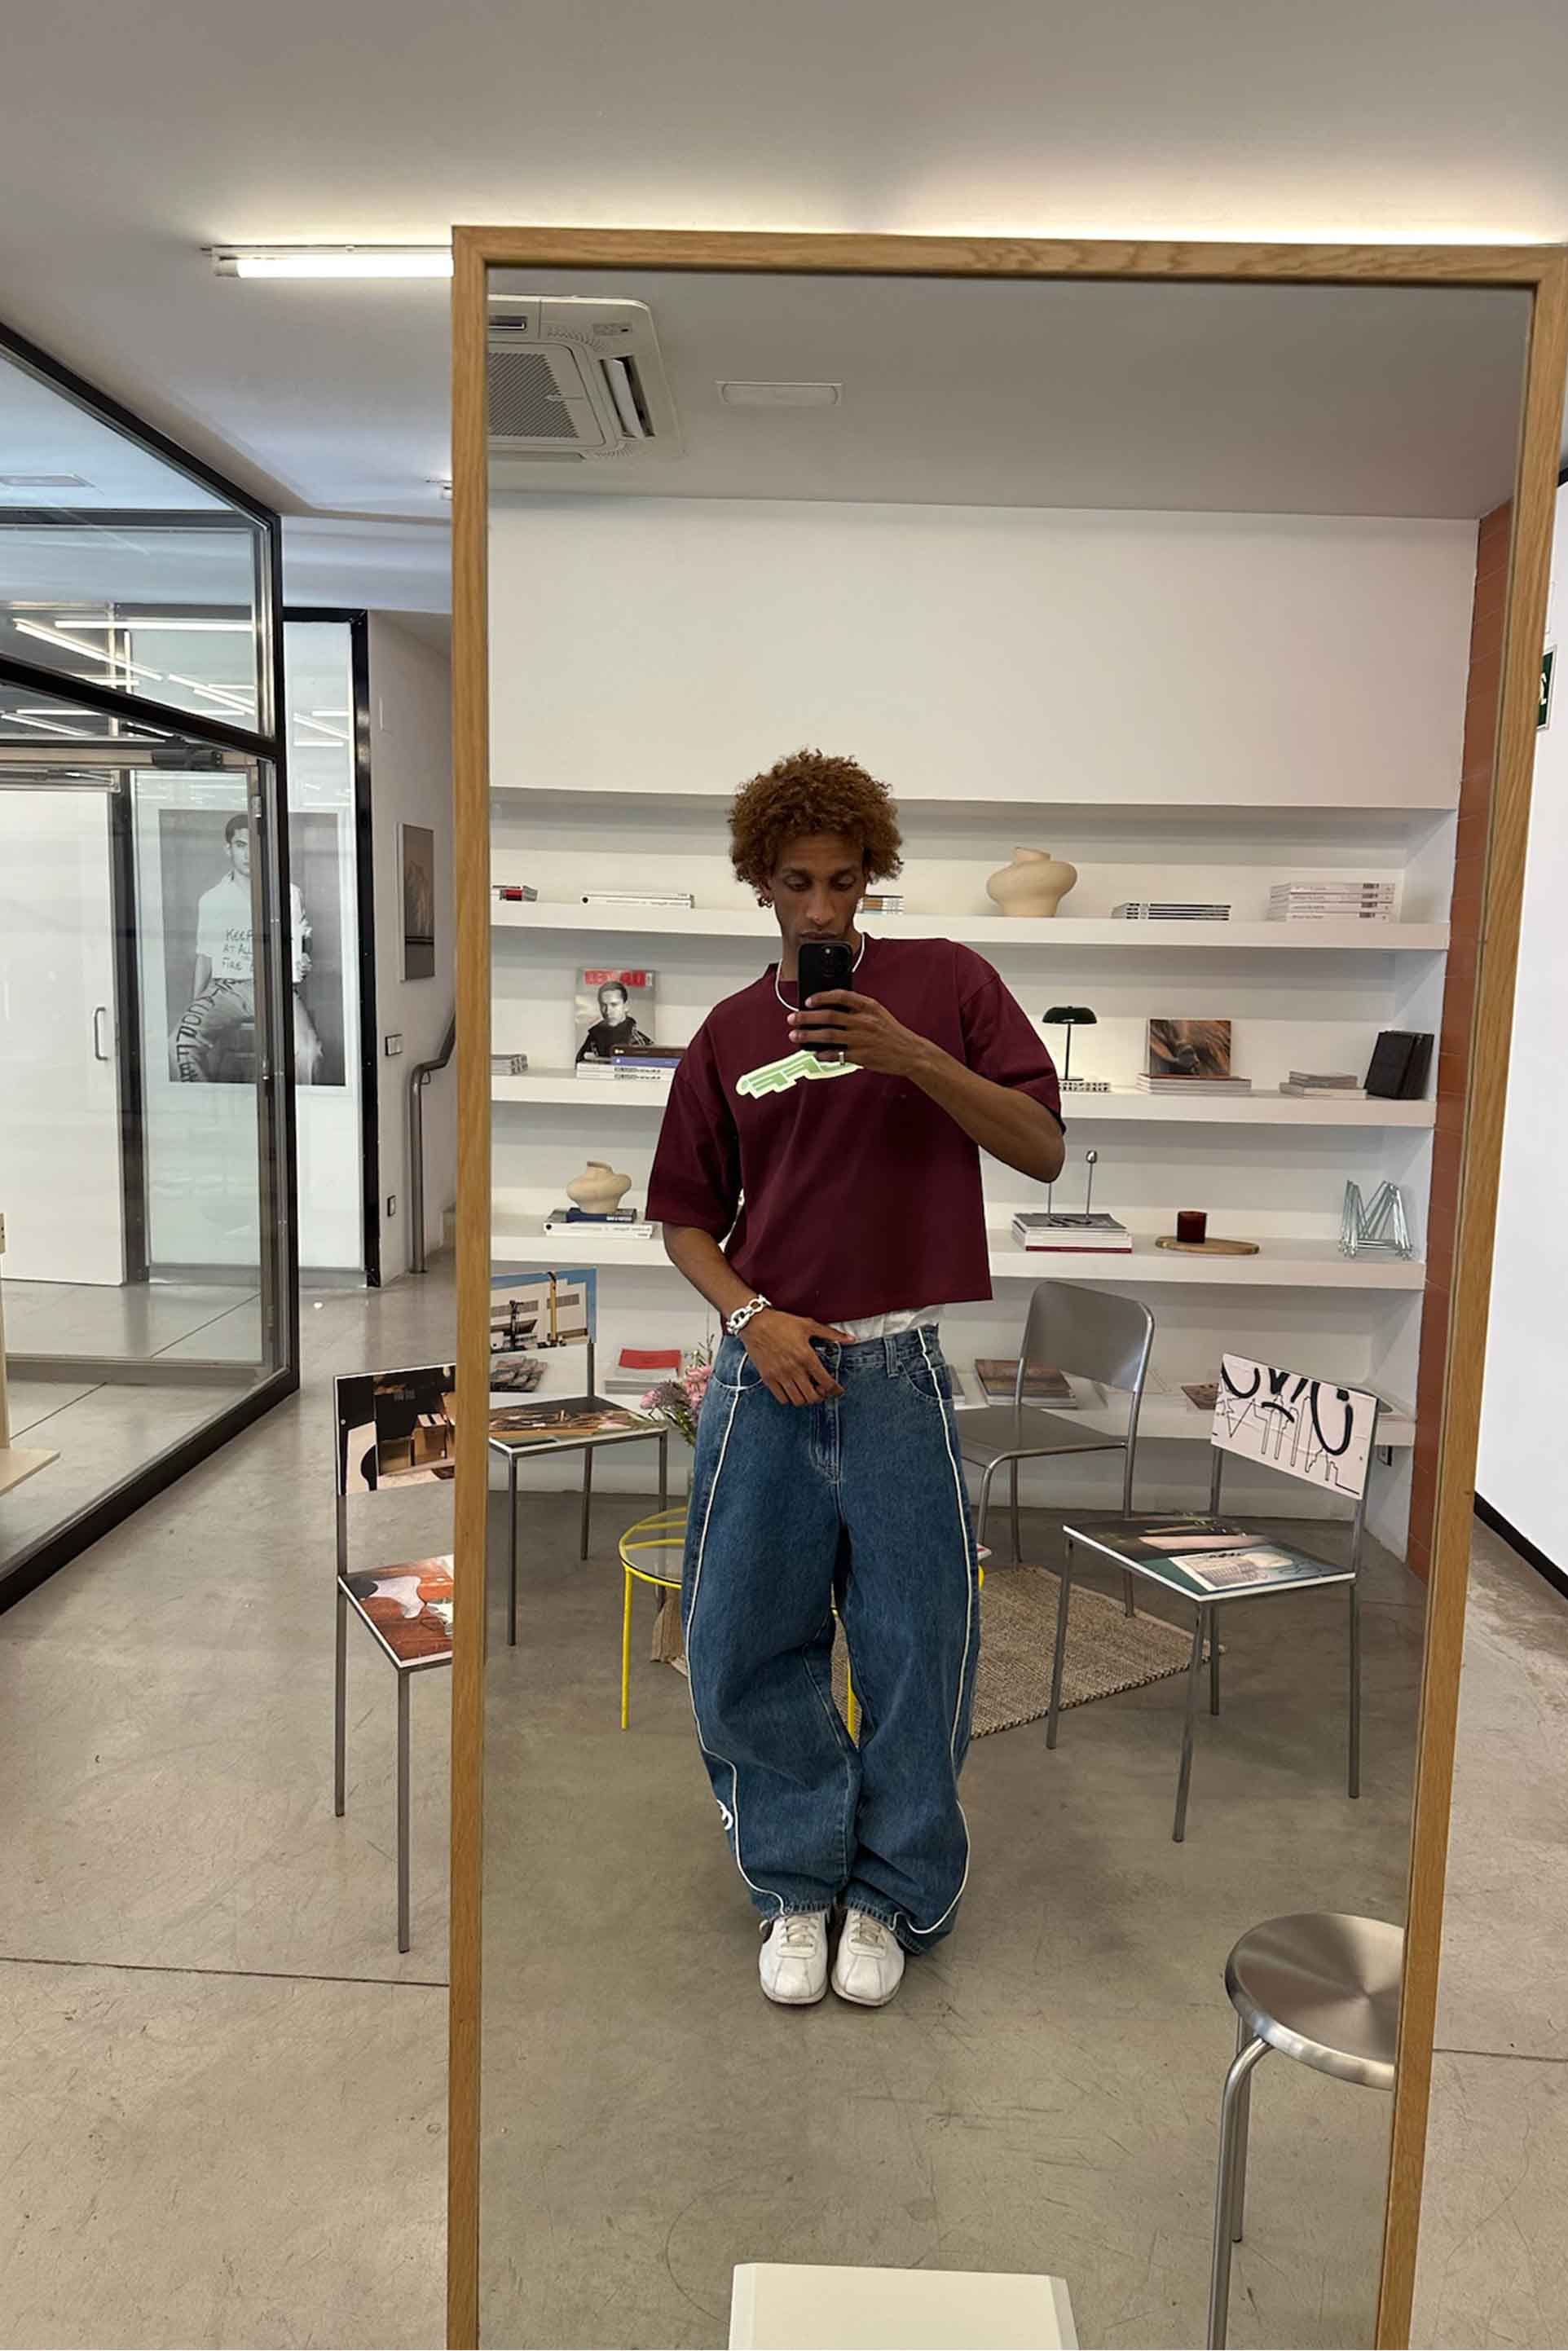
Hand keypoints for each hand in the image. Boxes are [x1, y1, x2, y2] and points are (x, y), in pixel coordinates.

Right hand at [743, 1308, 853, 1406]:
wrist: (755, 1323)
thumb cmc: (782, 1323)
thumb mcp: (809, 1325)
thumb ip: (831, 1334)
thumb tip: (851, 1339)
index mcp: (807, 1356)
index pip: (826, 1382)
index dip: (835, 1390)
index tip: (837, 1390)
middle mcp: (794, 1369)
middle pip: (813, 1397)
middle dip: (820, 1396)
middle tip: (821, 1390)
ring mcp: (780, 1375)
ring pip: (798, 1401)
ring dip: (805, 1399)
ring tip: (807, 1390)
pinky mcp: (768, 1378)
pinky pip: (781, 1399)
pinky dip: (789, 1398)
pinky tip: (792, 1389)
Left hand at [789, 989, 931, 1077]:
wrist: (910, 1053)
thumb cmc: (891, 1033)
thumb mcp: (878, 1013)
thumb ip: (857, 1009)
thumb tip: (830, 1008)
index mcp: (869, 1007)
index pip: (841, 996)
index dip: (822, 997)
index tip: (808, 1001)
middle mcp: (864, 1021)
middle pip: (829, 1016)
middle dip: (807, 1017)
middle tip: (792, 1018)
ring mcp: (862, 1039)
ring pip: (829, 1035)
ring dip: (809, 1036)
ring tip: (795, 1036)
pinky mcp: (862, 1056)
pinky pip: (837, 1054)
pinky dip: (824, 1054)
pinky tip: (815, 1053)